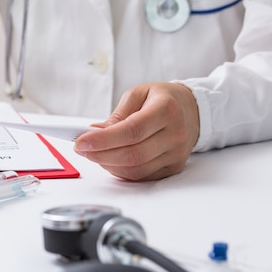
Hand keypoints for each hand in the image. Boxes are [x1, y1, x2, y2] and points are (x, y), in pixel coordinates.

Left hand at [74, 82, 199, 180]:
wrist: (191, 109)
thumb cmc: (160, 99)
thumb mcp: (137, 95)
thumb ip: (116, 116)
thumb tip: (95, 133)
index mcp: (166, 110)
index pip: (132, 131)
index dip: (104, 140)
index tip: (80, 142)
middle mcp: (176, 134)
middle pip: (133, 154)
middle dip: (100, 154)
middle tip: (81, 149)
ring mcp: (177, 154)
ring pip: (136, 169)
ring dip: (108, 164)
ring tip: (93, 154)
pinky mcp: (173, 167)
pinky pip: (142, 176)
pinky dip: (121, 171)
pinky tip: (109, 161)